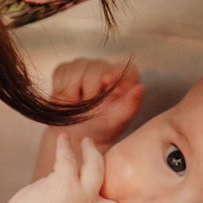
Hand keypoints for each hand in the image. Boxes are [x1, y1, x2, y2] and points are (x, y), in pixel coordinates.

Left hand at [0, 137, 110, 202]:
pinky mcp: (64, 181)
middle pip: (102, 179)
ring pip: (91, 165)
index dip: (111, 197)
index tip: (107, 190)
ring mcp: (80, 193)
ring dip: (88, 151)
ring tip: (84, 141)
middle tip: (94, 150)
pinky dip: (65, 146)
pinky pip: (67, 157)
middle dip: (99, 162)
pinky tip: (62, 138)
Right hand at [31, 57, 140, 176]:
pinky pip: (62, 72)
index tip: (105, 80)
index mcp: (125, 81)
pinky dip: (62, 88)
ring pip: (78, 67)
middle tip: (89, 103)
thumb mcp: (117, 121)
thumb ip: (130, 106)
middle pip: (97, 65)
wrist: (75, 137)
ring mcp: (86, 67)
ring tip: (79, 104)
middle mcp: (107, 70)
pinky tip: (69, 99)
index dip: (115, 71)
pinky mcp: (67, 71)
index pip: (125, 68)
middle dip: (90, 86)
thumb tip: (140, 88)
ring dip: (75, 89)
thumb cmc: (101, 129)